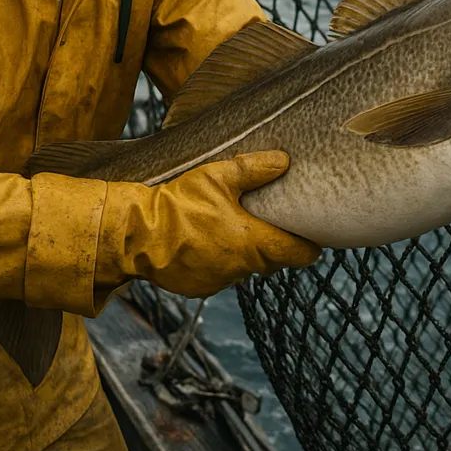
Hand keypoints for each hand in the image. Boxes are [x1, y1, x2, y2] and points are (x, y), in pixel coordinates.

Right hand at [132, 150, 320, 297]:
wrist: (136, 235)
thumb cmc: (179, 204)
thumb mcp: (217, 177)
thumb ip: (253, 169)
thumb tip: (284, 161)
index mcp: (252, 243)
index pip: (298, 254)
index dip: (309, 247)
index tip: (314, 238)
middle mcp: (241, 269)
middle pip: (273, 261)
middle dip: (276, 245)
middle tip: (273, 223)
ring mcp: (219, 282)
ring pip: (245, 268)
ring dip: (245, 253)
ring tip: (234, 228)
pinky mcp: (199, 289)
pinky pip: (221, 275)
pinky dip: (220, 262)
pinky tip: (206, 242)